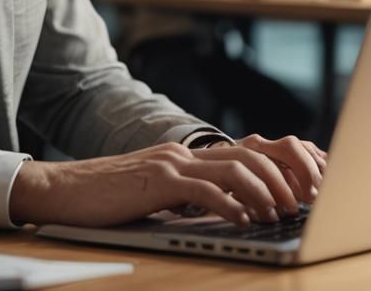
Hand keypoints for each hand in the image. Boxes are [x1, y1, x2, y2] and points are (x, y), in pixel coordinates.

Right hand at [8, 135, 325, 227]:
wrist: (64, 190)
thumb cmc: (109, 198)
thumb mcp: (158, 193)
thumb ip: (191, 193)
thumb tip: (232, 210)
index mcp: (187, 154)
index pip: (247, 151)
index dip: (281, 165)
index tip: (307, 186)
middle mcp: (184, 152)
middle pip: (250, 154)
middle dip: (284, 176)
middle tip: (304, 202)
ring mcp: (170, 163)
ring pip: (234, 167)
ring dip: (264, 191)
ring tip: (281, 212)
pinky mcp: (156, 181)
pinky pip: (202, 189)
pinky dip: (229, 204)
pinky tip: (244, 220)